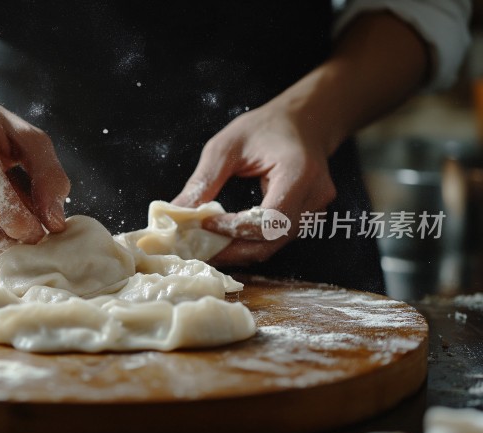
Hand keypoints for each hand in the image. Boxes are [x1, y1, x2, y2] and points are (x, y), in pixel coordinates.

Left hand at [172, 101, 336, 265]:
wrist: (303, 122)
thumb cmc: (265, 128)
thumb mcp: (227, 145)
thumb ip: (204, 179)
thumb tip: (176, 211)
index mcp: (299, 173)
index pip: (267, 219)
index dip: (233, 228)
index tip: (203, 224)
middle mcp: (314, 196)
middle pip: (272, 240)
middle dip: (232, 250)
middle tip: (198, 251)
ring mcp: (316, 210)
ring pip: (274, 245)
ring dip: (239, 250)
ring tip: (208, 247)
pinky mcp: (310, 218)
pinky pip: (277, 239)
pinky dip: (250, 243)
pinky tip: (226, 240)